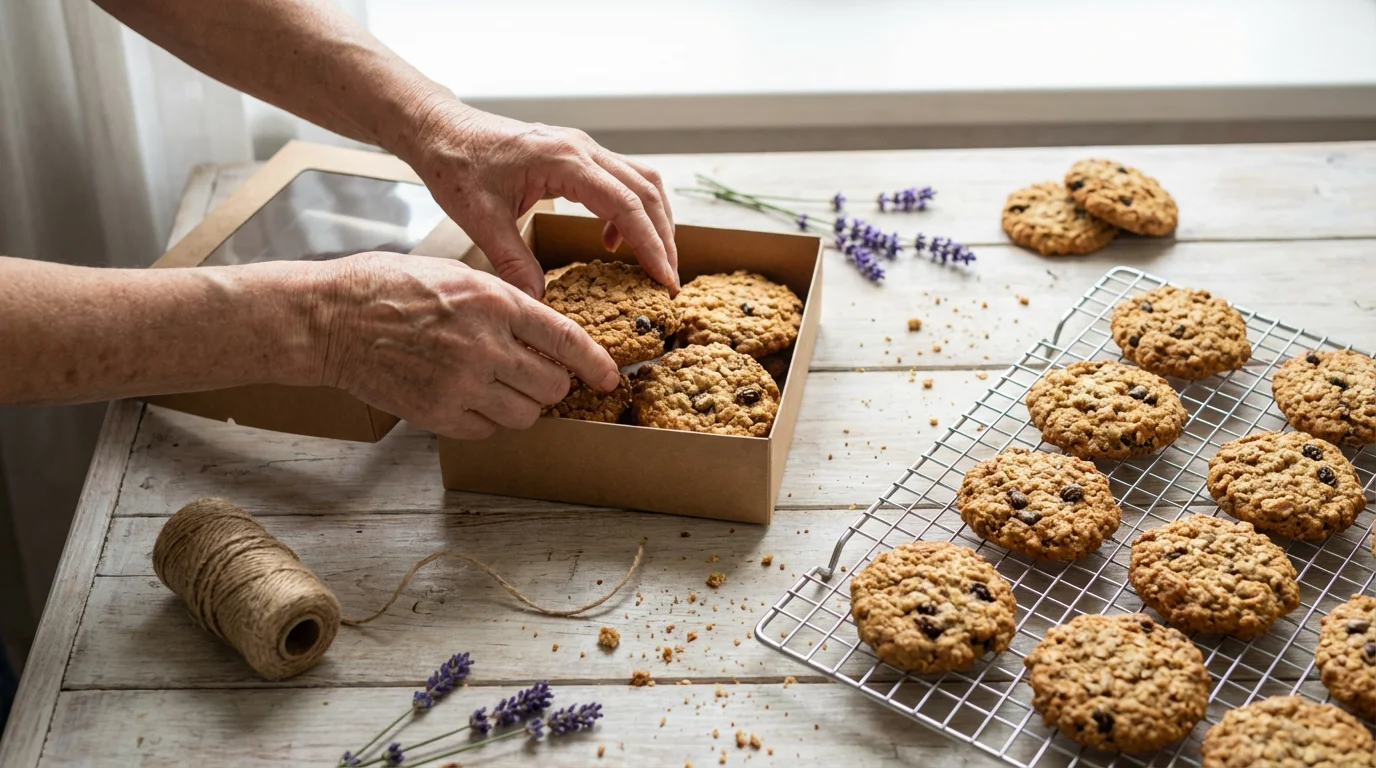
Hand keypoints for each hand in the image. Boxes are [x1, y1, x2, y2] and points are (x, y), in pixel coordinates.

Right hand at [321, 252, 618, 438]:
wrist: (331, 320)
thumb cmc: (389, 287)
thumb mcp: (458, 274)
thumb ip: (504, 302)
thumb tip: (543, 330)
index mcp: (494, 303)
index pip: (566, 340)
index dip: (596, 363)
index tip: (609, 376)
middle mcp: (484, 346)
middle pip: (552, 385)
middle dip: (554, 383)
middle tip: (539, 375)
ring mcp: (461, 385)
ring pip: (526, 414)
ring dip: (524, 404)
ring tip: (502, 386)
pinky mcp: (438, 414)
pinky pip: (489, 430)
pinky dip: (490, 419)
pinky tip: (471, 397)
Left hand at [400, 98, 677, 299]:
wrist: (440, 128)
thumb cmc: (456, 164)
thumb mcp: (480, 219)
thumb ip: (512, 261)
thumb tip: (539, 302)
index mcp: (563, 161)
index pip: (626, 205)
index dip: (651, 244)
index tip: (664, 279)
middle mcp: (582, 148)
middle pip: (646, 191)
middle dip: (664, 237)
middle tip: (668, 278)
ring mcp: (582, 147)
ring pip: (641, 181)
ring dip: (654, 221)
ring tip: (654, 261)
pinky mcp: (576, 153)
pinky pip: (621, 179)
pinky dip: (630, 211)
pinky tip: (610, 241)